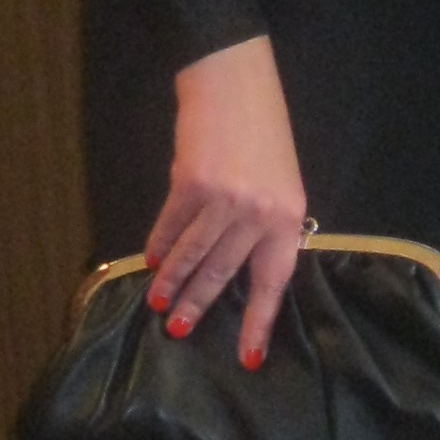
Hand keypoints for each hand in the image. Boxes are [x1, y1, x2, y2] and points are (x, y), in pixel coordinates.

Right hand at [145, 36, 308, 366]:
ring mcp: (223, 200)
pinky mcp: (190, 185)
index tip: (248, 357)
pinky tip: (152, 260)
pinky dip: (159, 245)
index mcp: (288, 217)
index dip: (259, 322)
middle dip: (197, 306)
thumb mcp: (281, 183)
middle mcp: (257, 214)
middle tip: (176, 330)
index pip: (272, 282)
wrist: (234, 81)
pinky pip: (171, 226)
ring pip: (192, 255)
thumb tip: (240, 266)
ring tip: (157, 302)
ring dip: (171, 282)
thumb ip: (266, 225)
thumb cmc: (263, 132)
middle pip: (222, 274)